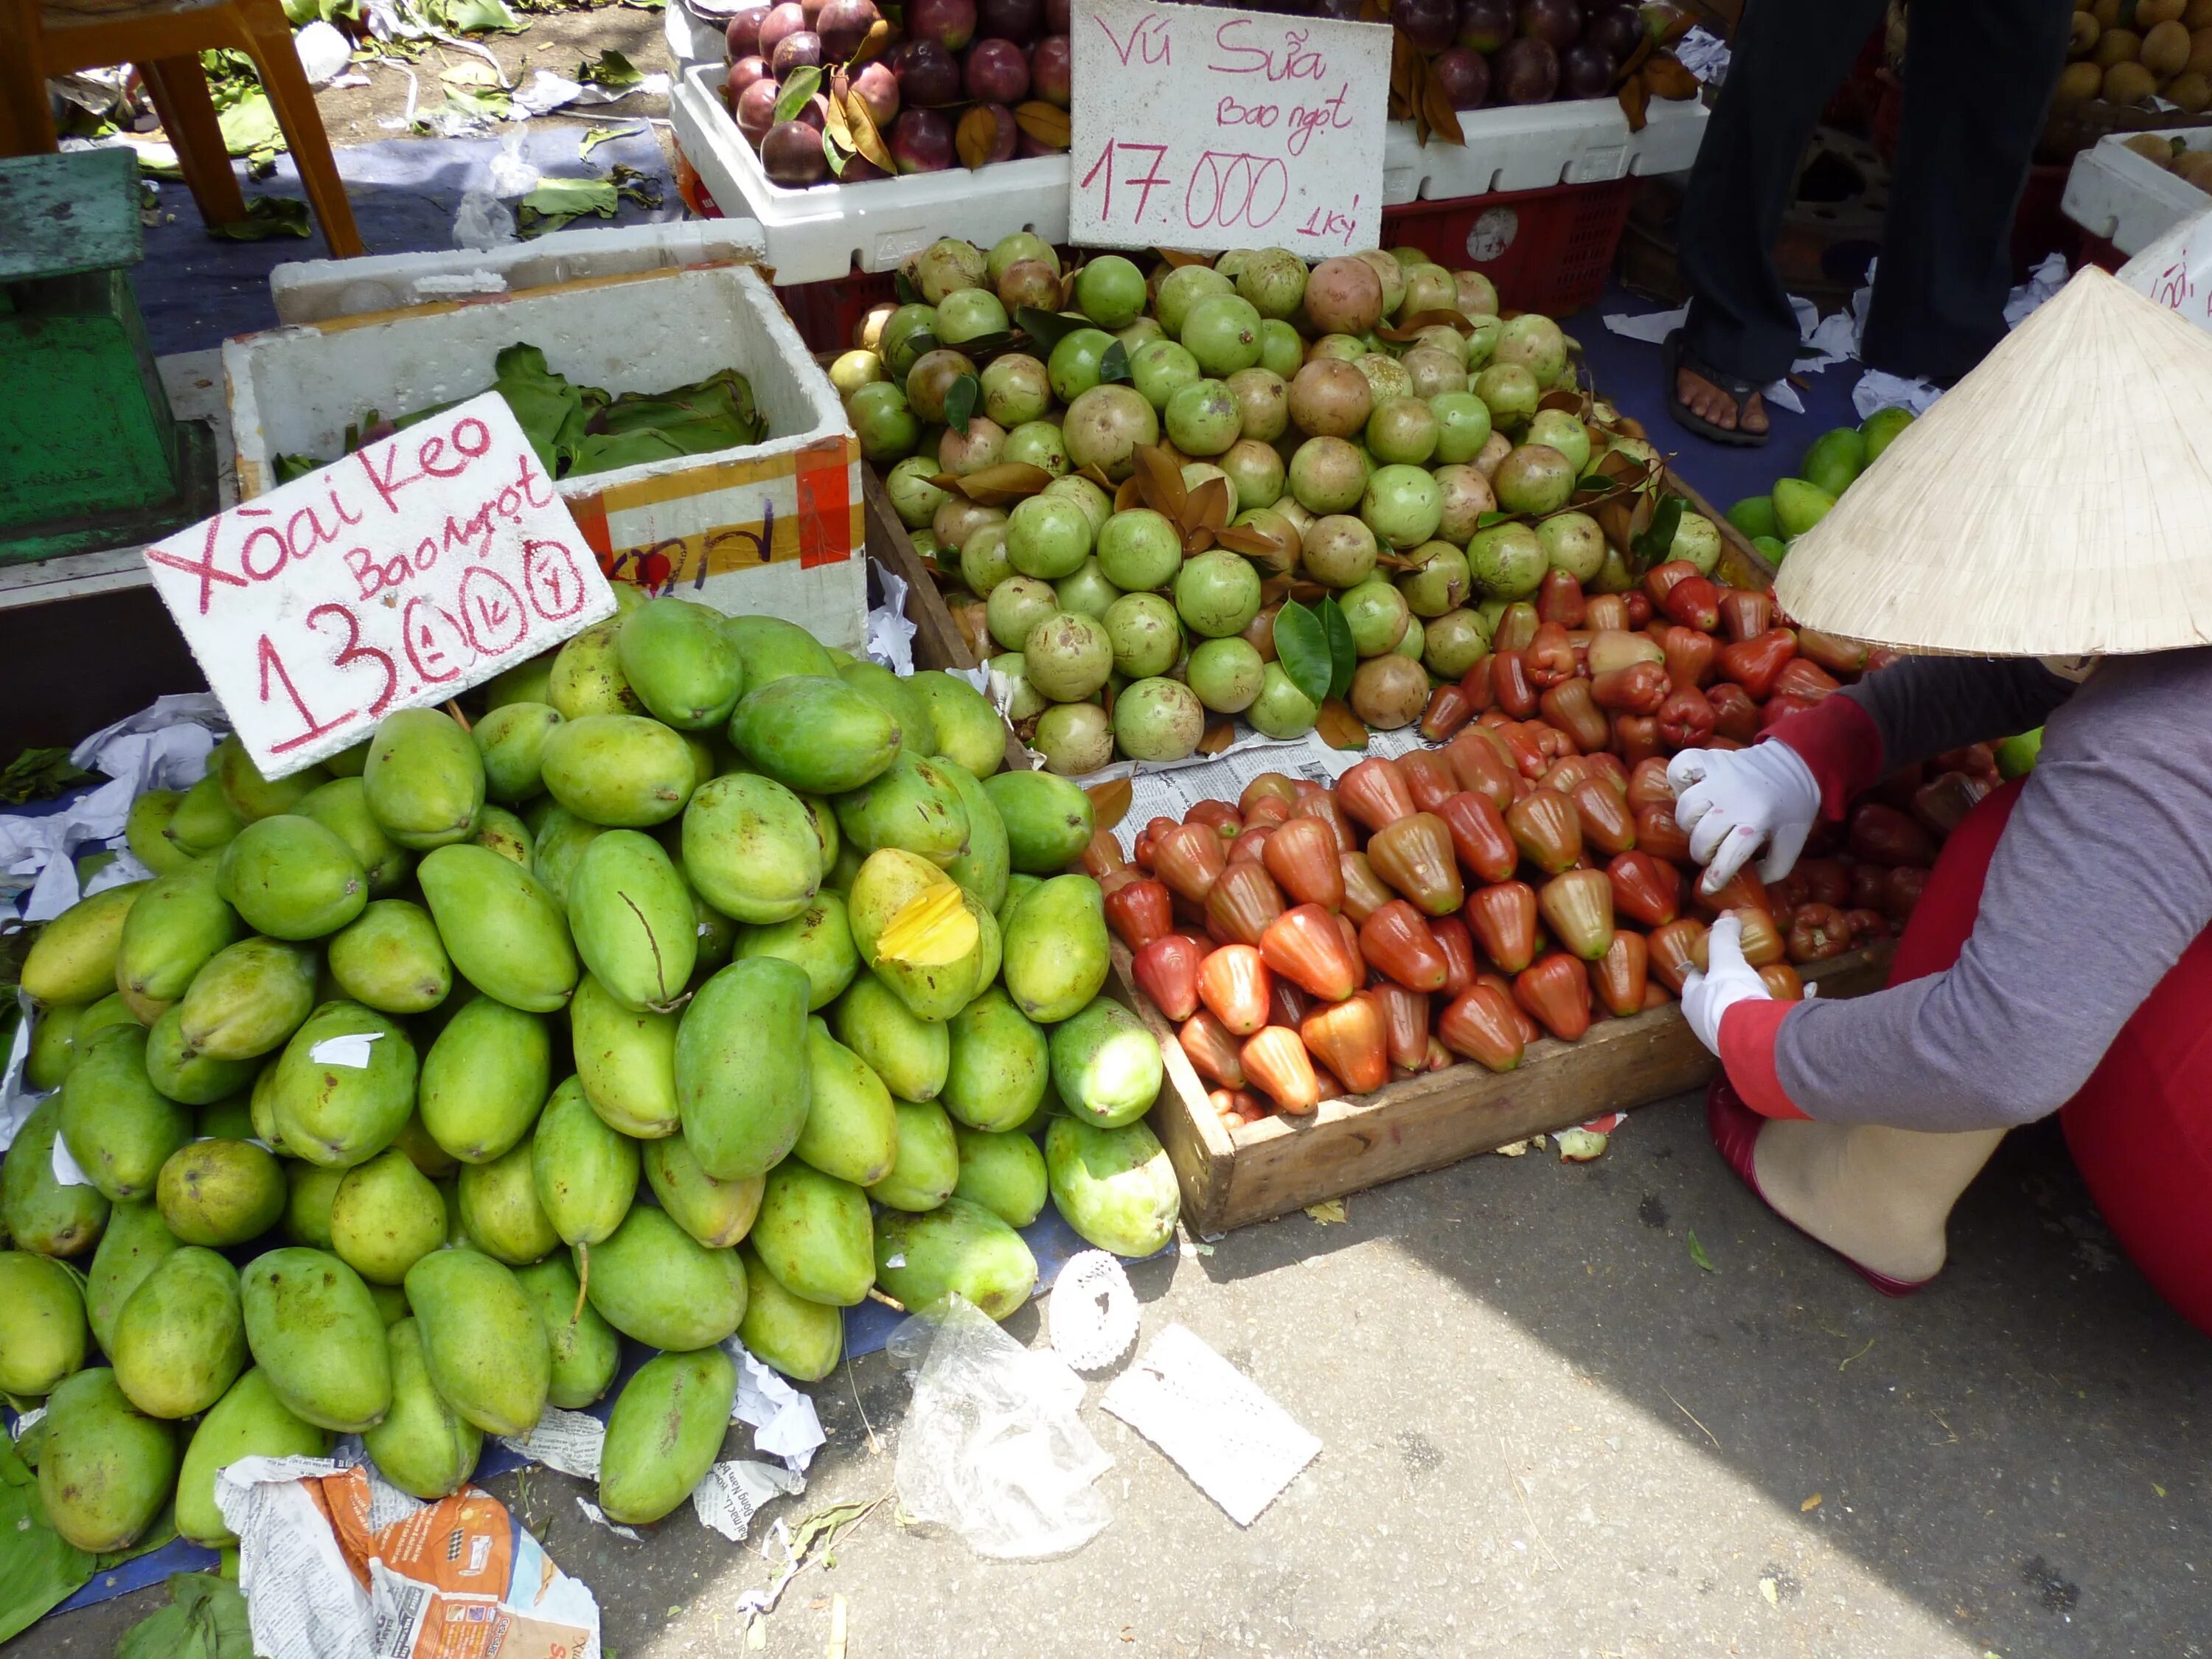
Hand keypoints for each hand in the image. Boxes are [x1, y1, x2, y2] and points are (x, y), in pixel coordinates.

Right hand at [1667, 741, 1820, 894]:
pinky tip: (1689, 792)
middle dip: (1703, 853)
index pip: (1727, 857)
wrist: (1795, 763)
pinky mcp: (1710, 759)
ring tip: (1701, 826)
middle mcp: (1735, 799)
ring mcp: (1719, 777)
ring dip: (1690, 825)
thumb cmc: (1792, 806)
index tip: (1710, 887)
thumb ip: (1774, 868)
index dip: (1716, 878)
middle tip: (1711, 853)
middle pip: (1702, 837)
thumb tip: (1750, 882)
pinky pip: (1679, 768)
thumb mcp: (1793, 841)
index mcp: (1758, 821)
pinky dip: (1678, 781)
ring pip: (1685, 809)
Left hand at [1680, 915, 1770, 1055]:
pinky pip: (1750, 1026)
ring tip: (1759, 989)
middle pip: (1713, 997)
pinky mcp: (1744, 1047)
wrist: (1754, 1038)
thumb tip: (1726, 915)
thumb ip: (1724, 938)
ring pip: (1732, 1014)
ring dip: (1742, 1003)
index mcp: (1691, 1001)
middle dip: (1725, 986)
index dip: (1705, 966)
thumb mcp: (1727, 959)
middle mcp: (1701, 1022)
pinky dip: (1758, 1016)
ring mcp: (1722, 1037)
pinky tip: (1770, 1009)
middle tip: (1741, 971)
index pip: (1694, 978)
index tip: (1717, 956)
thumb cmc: (1731, 995)